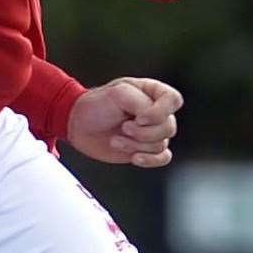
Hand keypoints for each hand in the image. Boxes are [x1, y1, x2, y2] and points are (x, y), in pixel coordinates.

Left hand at [65, 77, 182, 168]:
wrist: (79, 125)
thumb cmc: (97, 104)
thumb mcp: (118, 94)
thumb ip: (141, 103)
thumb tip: (153, 122)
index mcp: (152, 92)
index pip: (174, 100)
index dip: (160, 113)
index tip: (139, 117)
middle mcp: (156, 112)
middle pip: (168, 127)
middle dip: (143, 133)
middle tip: (123, 128)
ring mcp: (152, 132)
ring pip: (162, 144)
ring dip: (136, 145)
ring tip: (116, 139)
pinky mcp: (146, 150)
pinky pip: (163, 158)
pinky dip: (149, 160)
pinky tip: (134, 157)